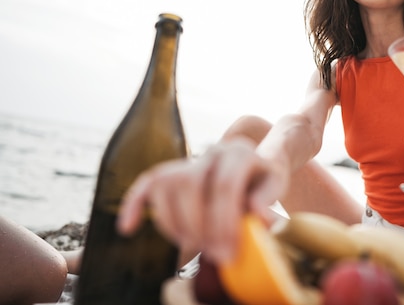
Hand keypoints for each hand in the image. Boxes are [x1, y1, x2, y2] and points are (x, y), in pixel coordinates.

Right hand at [116, 136, 286, 263]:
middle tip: (211, 255)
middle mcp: (213, 150)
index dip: (223, 222)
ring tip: (193, 246)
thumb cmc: (263, 185)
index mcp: (241, 152)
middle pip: (190, 183)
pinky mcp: (171, 171)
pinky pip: (146, 183)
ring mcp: (190, 159)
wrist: (255, 168)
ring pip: (166, 184)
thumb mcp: (275, 191)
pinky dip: (134, 204)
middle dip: (198, 225)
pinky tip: (128, 228)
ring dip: (174, 222)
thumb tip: (259, 216)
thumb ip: (268, 204)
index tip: (227, 253)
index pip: (224, 185)